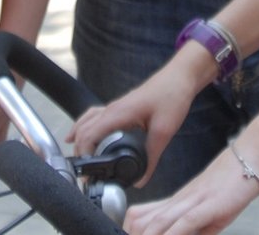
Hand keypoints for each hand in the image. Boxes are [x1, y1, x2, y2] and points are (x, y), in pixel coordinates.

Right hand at [70, 55, 202, 186]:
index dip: (83, 155)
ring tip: (80, 160)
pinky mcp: (120, 107)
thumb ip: (152, 157)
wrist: (179, 77)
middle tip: (85, 175)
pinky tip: (81, 135)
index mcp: (117, 114)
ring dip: (79, 140)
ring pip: (86, 122)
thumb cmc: (172, 97)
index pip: (88, 135)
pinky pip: (94, 116)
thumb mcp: (164, 131)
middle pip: (83, 130)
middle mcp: (111, 109)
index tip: (88, 175)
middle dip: (79, 152)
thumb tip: (141, 180)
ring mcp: (114, 106)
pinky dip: (84, 127)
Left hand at [124, 146, 258, 234]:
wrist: (252, 155)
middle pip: (141, 221)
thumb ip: (196, 227)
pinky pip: (186, 222)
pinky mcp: (209, 204)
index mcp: (176, 201)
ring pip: (158, 223)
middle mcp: (179, 201)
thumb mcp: (210, 211)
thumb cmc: (233, 182)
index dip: (128, 230)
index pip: (140, 216)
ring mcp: (193, 201)